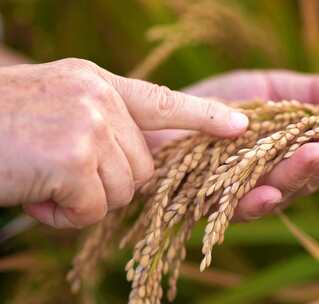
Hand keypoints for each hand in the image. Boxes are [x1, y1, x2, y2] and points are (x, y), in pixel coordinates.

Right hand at [0, 58, 247, 227]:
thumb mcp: (56, 109)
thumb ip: (103, 126)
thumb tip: (140, 163)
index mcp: (97, 82)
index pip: (165, 101)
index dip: (206, 117)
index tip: (242, 126)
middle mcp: (98, 97)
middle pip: (143, 167)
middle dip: (108, 184)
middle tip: (59, 173)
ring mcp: (88, 123)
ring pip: (123, 190)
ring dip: (83, 199)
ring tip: (41, 178)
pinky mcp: (73, 156)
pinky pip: (94, 208)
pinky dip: (65, 215)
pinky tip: (33, 192)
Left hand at [147, 70, 318, 220]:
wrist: (165, 113)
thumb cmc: (221, 104)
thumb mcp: (271, 88)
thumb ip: (313, 92)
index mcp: (295, 155)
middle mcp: (279, 179)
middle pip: (317, 177)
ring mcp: (249, 193)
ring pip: (285, 191)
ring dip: (303, 172)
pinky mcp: (215, 202)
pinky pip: (239, 208)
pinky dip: (256, 201)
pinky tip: (272, 191)